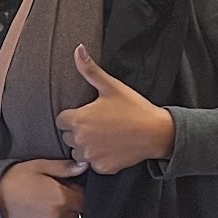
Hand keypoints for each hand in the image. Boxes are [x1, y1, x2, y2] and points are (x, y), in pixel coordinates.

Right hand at [0, 157, 86, 217]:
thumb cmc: (17, 178)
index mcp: (61, 199)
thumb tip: (84, 166)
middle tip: (58, 196)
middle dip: (72, 205)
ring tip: (51, 207)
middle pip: (77, 215)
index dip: (78, 193)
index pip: (84, 200)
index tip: (69, 188)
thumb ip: (64, 168)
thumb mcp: (40, 166)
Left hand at [55, 45, 174, 176]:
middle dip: (78, 131)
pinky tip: (111, 148)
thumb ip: (90, 70)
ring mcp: (91, 156)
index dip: (71, 117)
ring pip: (78, 153)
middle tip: (98, 124)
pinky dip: (99, 158)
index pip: (61, 121)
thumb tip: (78, 49)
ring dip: (85, 147)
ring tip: (103, 136)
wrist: (156, 132)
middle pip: (68, 137)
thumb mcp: (110, 86)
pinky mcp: (102, 168)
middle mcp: (81, 140)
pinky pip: (92, 164)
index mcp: (78, 120)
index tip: (86, 114)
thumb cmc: (133, 107)